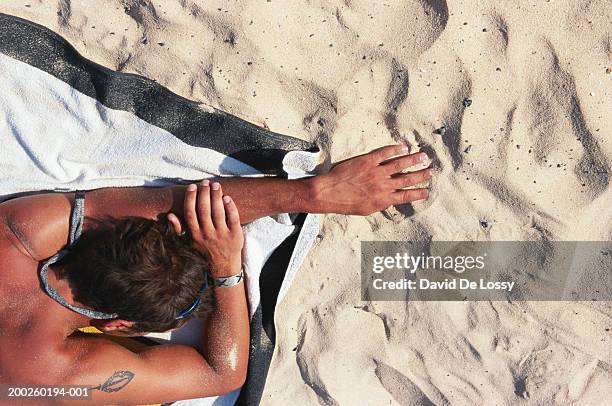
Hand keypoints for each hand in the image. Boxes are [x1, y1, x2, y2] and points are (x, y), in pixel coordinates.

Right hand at [168, 180, 243, 276]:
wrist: (224, 267)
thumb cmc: (205, 251)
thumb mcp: (190, 242)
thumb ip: (179, 228)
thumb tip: (169, 215)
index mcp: (195, 234)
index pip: (190, 213)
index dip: (190, 198)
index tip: (192, 186)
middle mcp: (208, 234)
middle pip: (204, 209)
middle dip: (204, 193)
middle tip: (205, 182)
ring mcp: (222, 235)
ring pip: (218, 211)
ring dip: (216, 196)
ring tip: (216, 185)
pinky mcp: (235, 235)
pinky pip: (233, 218)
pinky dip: (230, 207)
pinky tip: (227, 197)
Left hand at [310, 144, 430, 214]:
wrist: (329, 193)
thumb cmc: (345, 204)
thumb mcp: (366, 209)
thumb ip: (380, 203)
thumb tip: (390, 201)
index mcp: (383, 199)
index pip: (406, 196)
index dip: (418, 193)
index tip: (427, 191)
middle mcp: (383, 185)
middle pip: (407, 179)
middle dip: (420, 175)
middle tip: (431, 171)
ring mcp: (376, 172)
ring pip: (399, 164)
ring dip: (413, 161)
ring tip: (424, 157)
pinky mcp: (367, 161)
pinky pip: (384, 153)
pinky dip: (395, 150)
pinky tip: (403, 148)